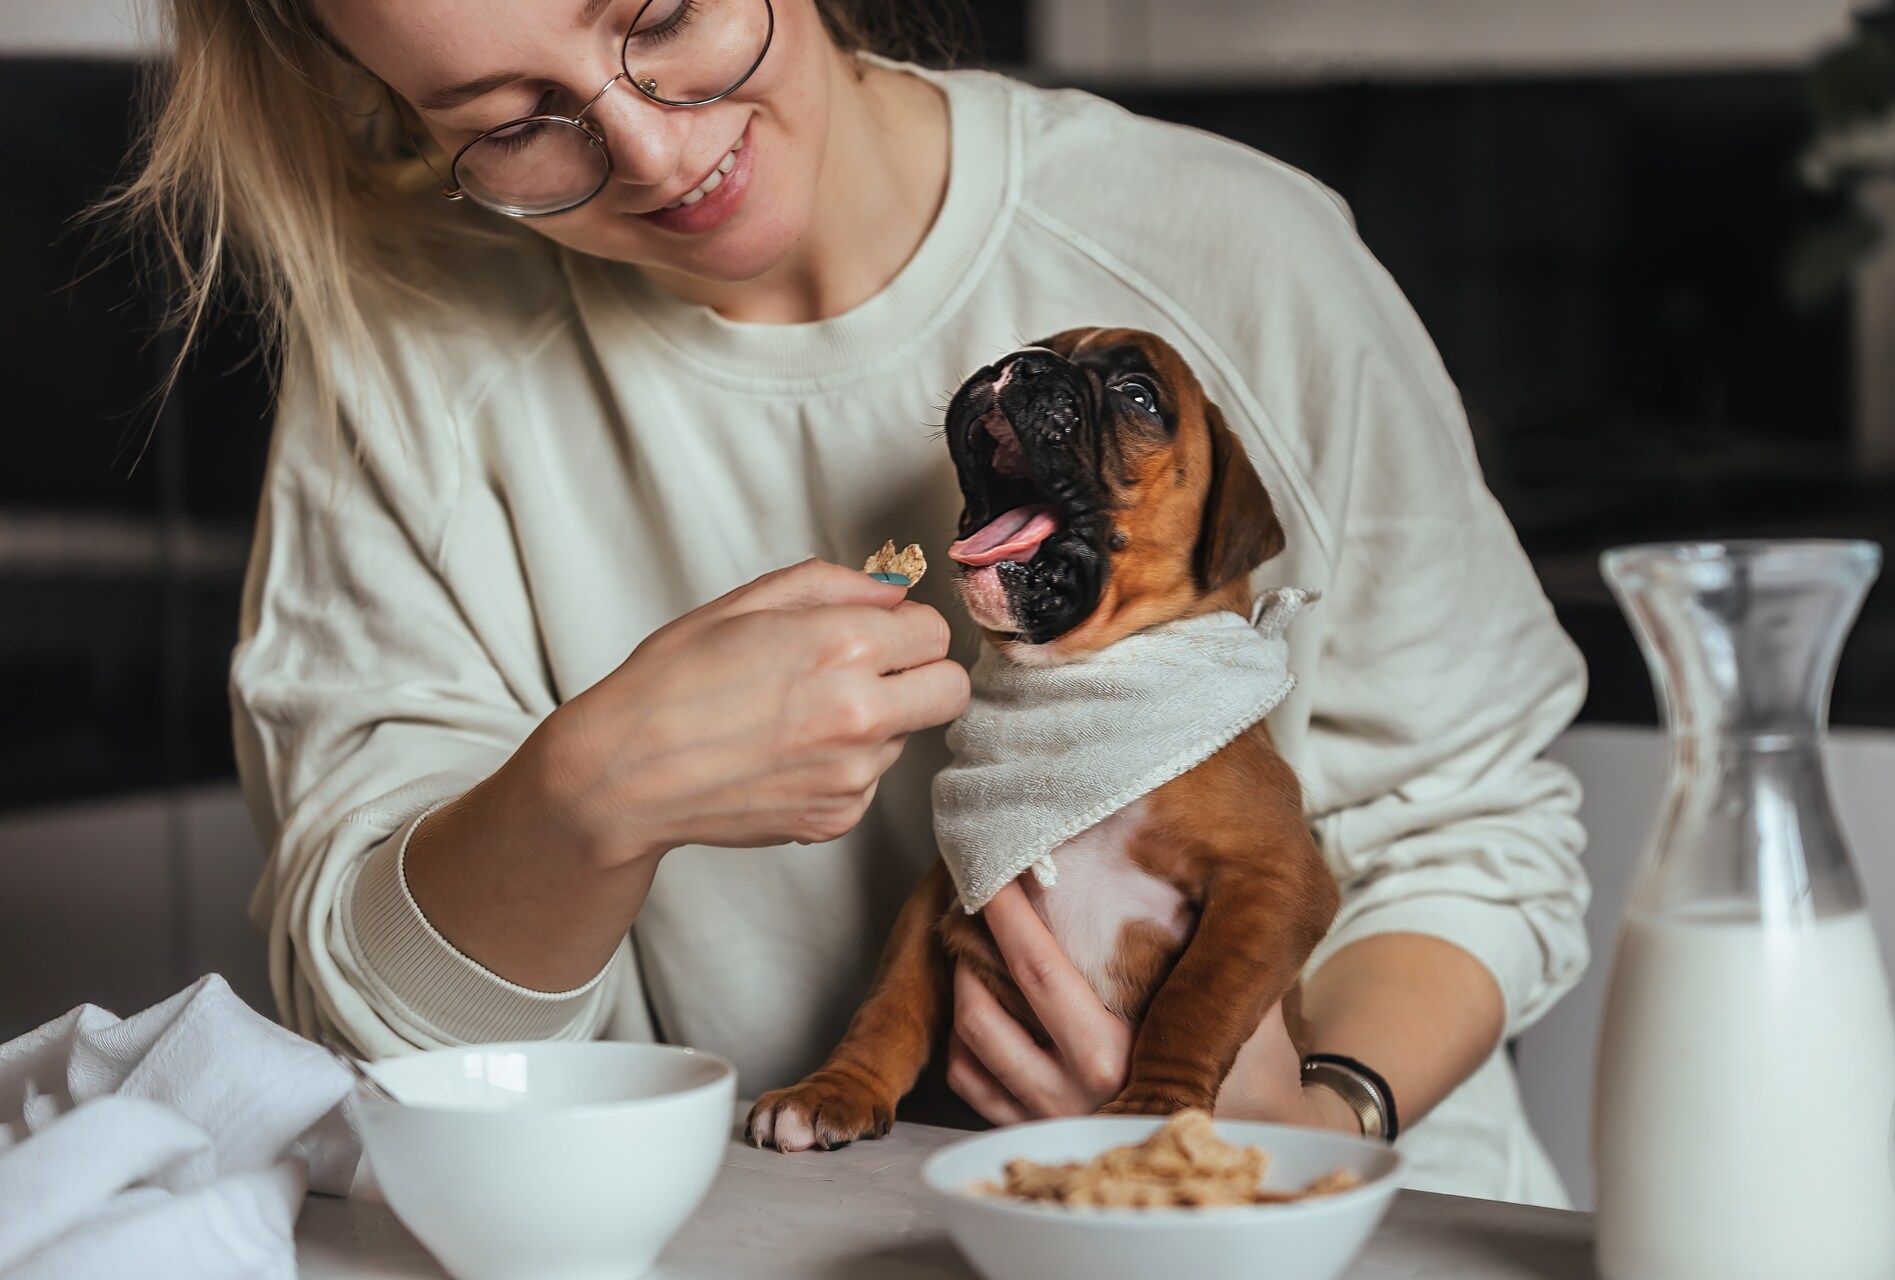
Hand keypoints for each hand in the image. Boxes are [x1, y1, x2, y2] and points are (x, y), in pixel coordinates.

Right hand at [521, 558, 969, 867]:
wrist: (624, 774)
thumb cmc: (672, 683)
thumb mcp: (747, 603)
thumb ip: (835, 585)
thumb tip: (890, 591)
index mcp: (843, 646)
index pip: (935, 631)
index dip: (904, 627)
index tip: (879, 632)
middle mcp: (860, 713)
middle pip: (951, 690)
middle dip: (922, 675)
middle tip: (875, 672)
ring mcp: (852, 774)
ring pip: (906, 737)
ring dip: (875, 723)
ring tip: (800, 717)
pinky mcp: (837, 817)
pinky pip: (869, 781)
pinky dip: (842, 766)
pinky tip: (786, 754)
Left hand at [948, 881, 1361, 1132]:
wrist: (1238, 1149)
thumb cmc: (1247, 1070)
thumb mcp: (1241, 1004)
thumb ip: (1220, 951)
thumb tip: (1193, 870)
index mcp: (1118, 1054)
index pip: (1038, 971)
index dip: (1008, 913)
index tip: (997, 871)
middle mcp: (1073, 1093)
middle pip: (984, 1004)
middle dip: (969, 941)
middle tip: (971, 893)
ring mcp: (1045, 1118)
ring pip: (969, 1041)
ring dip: (960, 984)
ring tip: (970, 940)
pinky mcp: (1030, 1134)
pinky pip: (968, 1081)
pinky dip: (962, 1037)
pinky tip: (979, 998)